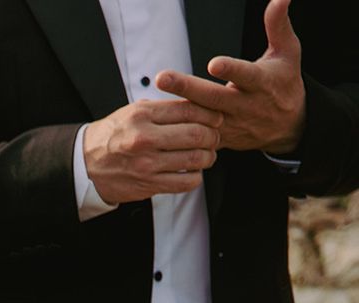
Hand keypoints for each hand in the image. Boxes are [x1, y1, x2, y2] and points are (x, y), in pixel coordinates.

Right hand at [83, 100, 222, 204]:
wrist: (86, 165)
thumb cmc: (112, 137)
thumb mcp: (133, 113)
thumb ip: (163, 108)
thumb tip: (197, 105)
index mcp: (142, 116)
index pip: (189, 109)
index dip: (209, 113)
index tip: (215, 118)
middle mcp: (144, 139)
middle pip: (196, 134)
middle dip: (212, 135)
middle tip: (214, 137)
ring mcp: (146, 165)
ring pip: (195, 159)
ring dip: (208, 157)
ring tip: (206, 155)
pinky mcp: (148, 185)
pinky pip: (185, 183)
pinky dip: (196, 177)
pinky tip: (193, 172)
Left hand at [156, 0, 304, 154]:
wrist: (288, 126)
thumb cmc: (284, 83)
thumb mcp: (288, 52)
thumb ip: (278, 24)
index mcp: (261, 82)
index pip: (245, 75)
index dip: (231, 71)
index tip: (214, 64)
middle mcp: (244, 105)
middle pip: (213, 98)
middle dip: (187, 88)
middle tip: (162, 77)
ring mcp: (230, 124)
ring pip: (201, 119)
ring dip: (177, 110)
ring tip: (151, 100)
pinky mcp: (220, 139)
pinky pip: (195, 135)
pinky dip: (176, 128)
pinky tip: (154, 120)